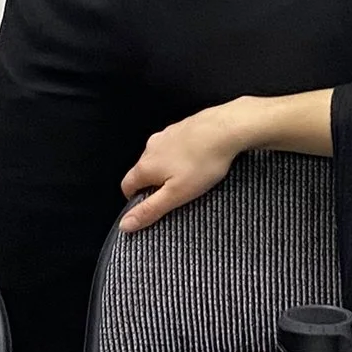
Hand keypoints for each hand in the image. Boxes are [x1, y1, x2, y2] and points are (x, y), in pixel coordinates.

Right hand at [120, 102, 256, 231]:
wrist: (226, 129)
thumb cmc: (203, 162)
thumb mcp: (176, 194)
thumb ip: (149, 210)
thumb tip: (125, 224)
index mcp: (145, 166)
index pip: (126, 186)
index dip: (134, 199)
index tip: (148, 207)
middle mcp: (151, 148)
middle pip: (142, 171)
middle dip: (153, 184)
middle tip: (174, 195)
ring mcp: (165, 135)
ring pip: (158, 157)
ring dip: (167, 168)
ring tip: (189, 177)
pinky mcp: (180, 127)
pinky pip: (173, 146)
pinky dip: (179, 155)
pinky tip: (196, 159)